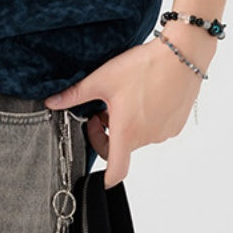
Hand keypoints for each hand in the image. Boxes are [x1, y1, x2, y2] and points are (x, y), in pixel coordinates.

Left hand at [43, 32, 213, 188]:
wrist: (180, 55)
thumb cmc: (143, 67)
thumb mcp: (102, 79)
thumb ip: (75, 94)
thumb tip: (52, 102)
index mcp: (127, 131)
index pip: (116, 171)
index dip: (106, 177)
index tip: (100, 174)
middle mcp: (147, 137)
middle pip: (122, 148)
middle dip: (108, 131)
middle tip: (103, 109)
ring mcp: (164, 132)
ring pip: (138, 136)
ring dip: (127, 124)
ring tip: (124, 95)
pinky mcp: (176, 124)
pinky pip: (155, 129)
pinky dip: (145, 118)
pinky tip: (143, 94)